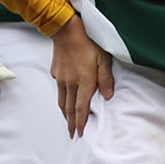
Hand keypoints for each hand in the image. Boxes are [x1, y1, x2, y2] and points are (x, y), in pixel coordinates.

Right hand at [50, 15, 112, 137]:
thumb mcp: (104, 58)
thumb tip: (108, 96)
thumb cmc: (88, 41)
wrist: (65, 28)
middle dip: (70, 123)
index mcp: (84, 81)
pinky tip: (64, 99)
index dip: (80, 122)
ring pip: (62, 101)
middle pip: (69, 109)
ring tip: (67, 122)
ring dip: (65, 114)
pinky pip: (59, 90)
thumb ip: (106, 78)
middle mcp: (70, 83)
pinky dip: (62, 99)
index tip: (79, 134)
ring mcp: (61, 78)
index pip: (81, 108)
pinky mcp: (56, 72)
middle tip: (72, 134)